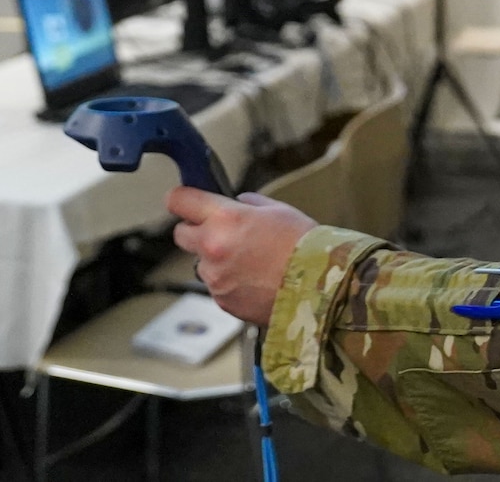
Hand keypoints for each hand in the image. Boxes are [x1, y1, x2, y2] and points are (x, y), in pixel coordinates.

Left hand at [167, 187, 315, 325]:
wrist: (320, 288)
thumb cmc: (304, 247)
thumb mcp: (278, 210)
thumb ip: (248, 204)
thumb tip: (235, 204)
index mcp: (225, 218)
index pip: (179, 200)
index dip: (181, 199)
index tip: (184, 201)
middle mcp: (213, 247)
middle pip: (180, 234)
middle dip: (196, 231)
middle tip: (220, 233)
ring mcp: (215, 277)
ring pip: (200, 263)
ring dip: (215, 261)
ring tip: (250, 263)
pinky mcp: (222, 301)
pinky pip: (216, 287)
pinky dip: (229, 283)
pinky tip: (254, 281)